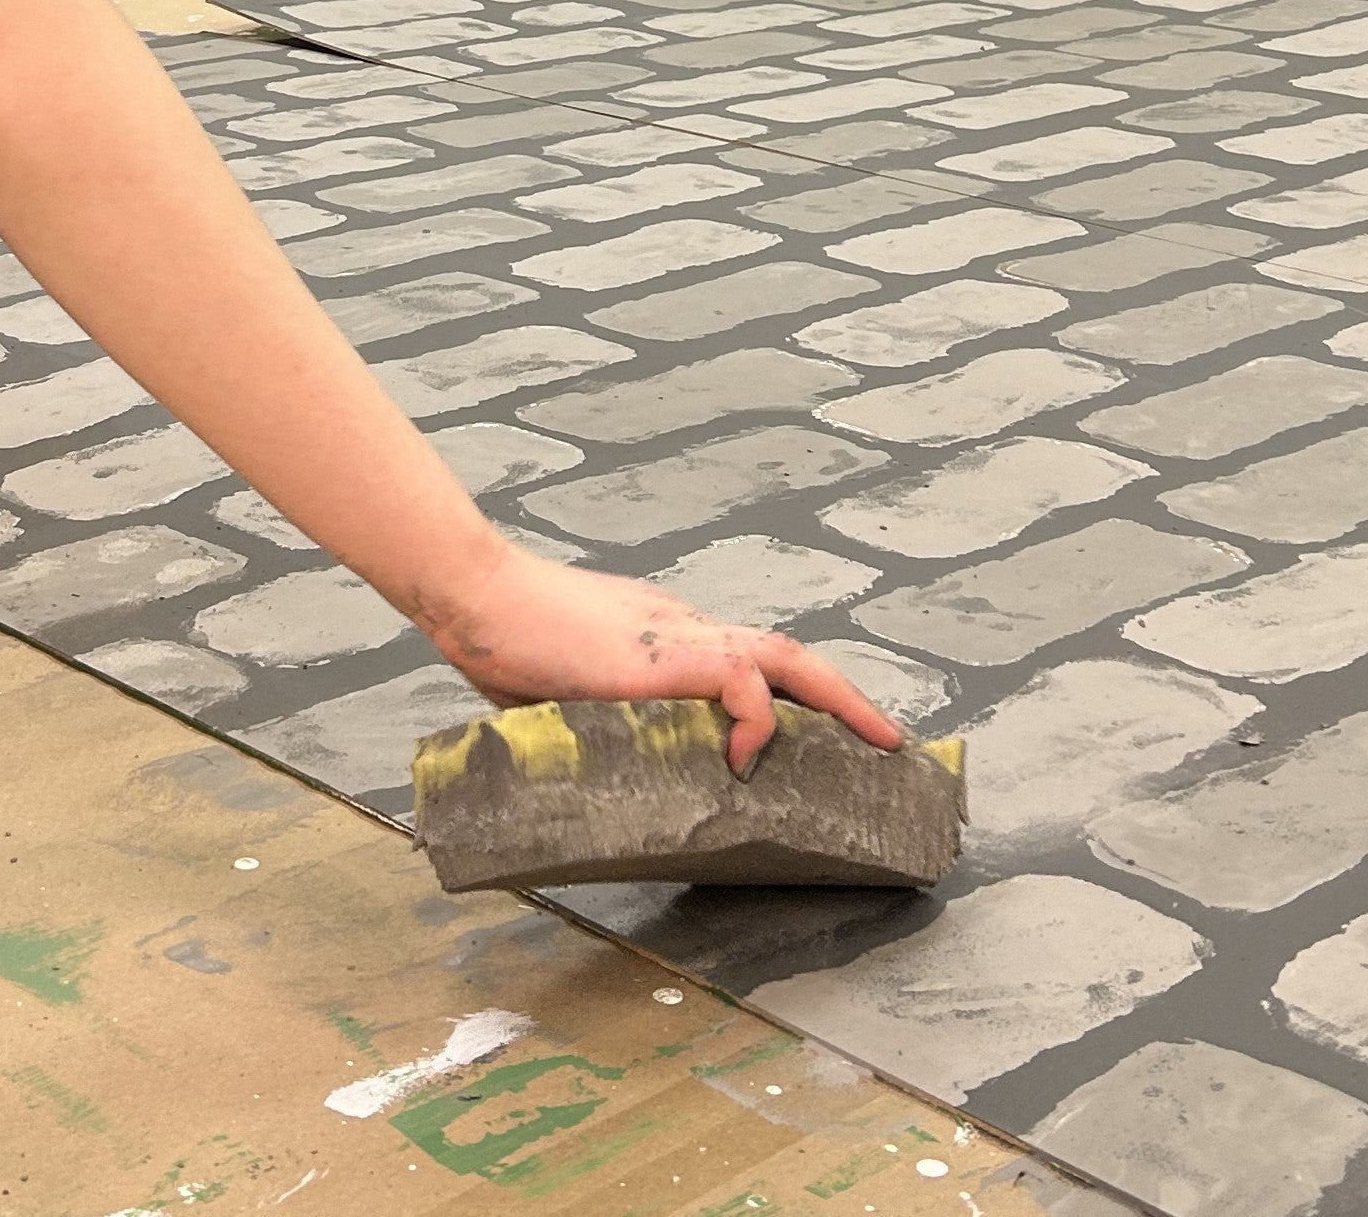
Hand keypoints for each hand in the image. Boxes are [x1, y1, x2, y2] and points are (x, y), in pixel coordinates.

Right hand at [414, 544, 903, 776]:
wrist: (479, 597)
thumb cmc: (504, 640)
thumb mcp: (566, 690)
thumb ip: (598, 717)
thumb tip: (597, 771)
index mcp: (663, 637)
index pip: (747, 660)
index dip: (790, 696)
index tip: (820, 729)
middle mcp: (683, 629)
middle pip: (785, 653)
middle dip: (843, 695)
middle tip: (888, 738)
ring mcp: (677, 637)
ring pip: (781, 658)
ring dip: (836, 699)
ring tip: (874, 741)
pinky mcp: (663, 657)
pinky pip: (740, 682)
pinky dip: (757, 719)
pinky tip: (746, 758)